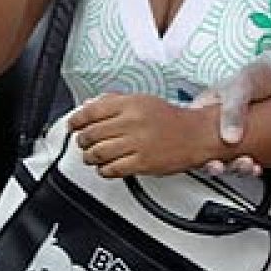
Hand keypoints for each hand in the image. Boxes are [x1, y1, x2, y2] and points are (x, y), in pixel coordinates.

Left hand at [68, 93, 219, 177]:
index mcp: (130, 104)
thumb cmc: (171, 119)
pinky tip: (106, 167)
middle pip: (92, 134)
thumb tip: (90, 106)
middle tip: (83, 143)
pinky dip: (104, 170)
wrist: (197, 135)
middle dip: (82, 141)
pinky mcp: (142, 163)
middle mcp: (132, 122)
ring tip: (92, 156)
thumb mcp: (142, 100)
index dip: (76, 121)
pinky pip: (113, 169)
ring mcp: (137, 143)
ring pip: (99, 153)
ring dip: (90, 157)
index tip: (73, 126)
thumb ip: (115, 102)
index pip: (91, 111)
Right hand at [191, 46, 270, 175]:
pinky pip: (245, 161)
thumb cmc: (253, 78)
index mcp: (202, 112)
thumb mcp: (237, 90)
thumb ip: (231, 113)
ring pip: (226, 160)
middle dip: (214, 165)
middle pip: (206, 153)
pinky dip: (250, 168)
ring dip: (234, 167)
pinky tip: (256, 168)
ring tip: (245, 164)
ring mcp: (232, 137)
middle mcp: (215, 127)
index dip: (193, 153)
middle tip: (220, 166)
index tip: (205, 160)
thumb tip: (229, 139)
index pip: (189, 137)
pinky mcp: (249, 144)